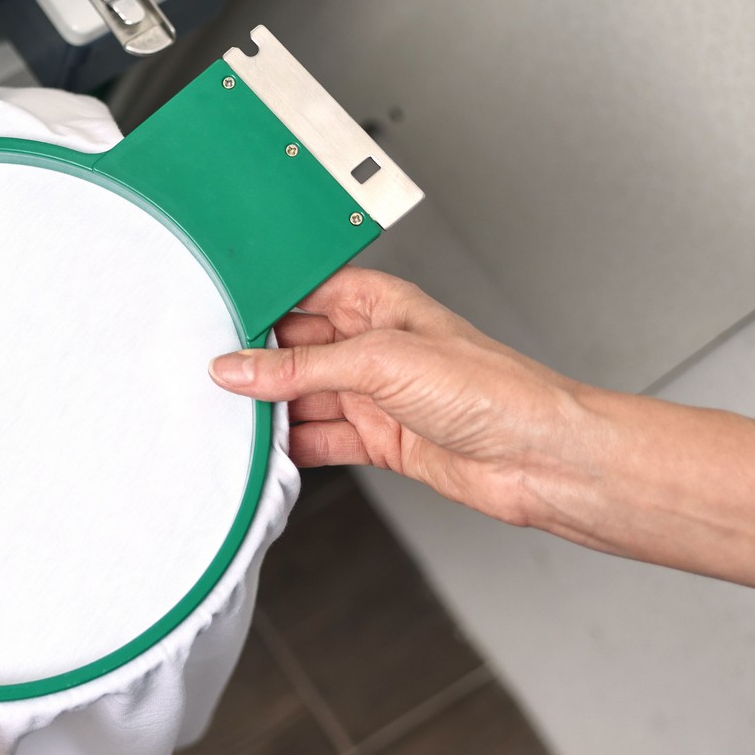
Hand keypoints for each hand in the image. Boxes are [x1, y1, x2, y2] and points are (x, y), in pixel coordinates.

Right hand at [207, 267, 588, 527]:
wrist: (543, 459)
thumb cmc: (496, 391)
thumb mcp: (382, 362)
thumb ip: (303, 367)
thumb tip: (240, 368)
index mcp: (378, 302)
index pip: (299, 295)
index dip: (257, 308)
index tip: (211, 324)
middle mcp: (373, 345)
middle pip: (292, 350)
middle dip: (253, 365)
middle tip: (210, 377)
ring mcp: (375, 394)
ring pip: (300, 397)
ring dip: (269, 410)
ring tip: (228, 416)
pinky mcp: (378, 439)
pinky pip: (317, 438)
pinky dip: (290, 447)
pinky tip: (266, 450)